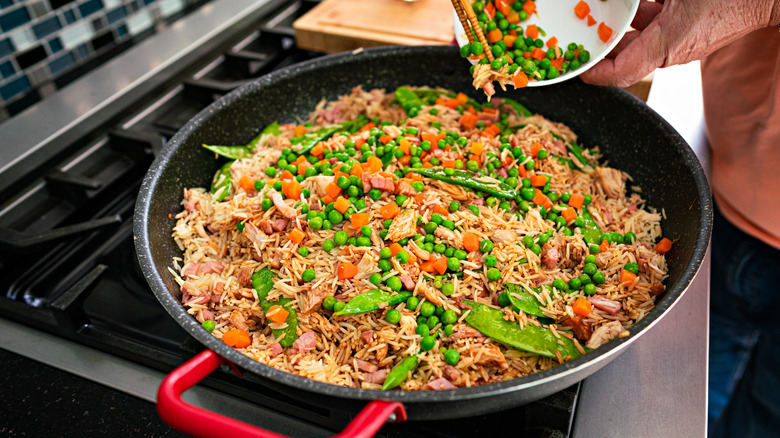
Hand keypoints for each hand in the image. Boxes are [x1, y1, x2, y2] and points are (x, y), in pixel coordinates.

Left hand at [580, 0, 779, 86]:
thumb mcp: (676, 5)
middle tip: (581, 30)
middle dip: (602, 41)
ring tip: (600, 12)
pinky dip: (640, 9)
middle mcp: (670, 46)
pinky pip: (655, 19)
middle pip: (624, 52)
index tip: (577, 65)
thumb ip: (640, 14)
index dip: (594, 70)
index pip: (620, 73)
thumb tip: (620, 2)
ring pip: (638, 32)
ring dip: (620, 21)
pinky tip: (631, 0)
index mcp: (666, 46)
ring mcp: (679, 35)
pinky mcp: (688, 23)